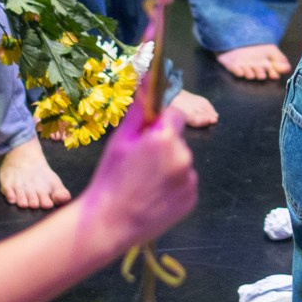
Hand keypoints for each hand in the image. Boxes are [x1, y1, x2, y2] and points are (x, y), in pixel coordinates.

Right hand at [80, 98, 197, 250]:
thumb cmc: (110, 178)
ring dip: (168, 166)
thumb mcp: (120, 140)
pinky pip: (184, 183)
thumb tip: (147, 77)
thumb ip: (139, 108)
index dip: (158, 124)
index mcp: (166, 138)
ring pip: (181, 162)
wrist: (109, 224)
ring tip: (144, 183)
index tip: (144, 137)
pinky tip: (153, 196)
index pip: (174, 114)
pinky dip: (173, 187)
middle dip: (163, 146)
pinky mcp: (191, 200)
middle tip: (139, 164)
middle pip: (178, 140)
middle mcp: (184, 157)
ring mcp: (190, 181)